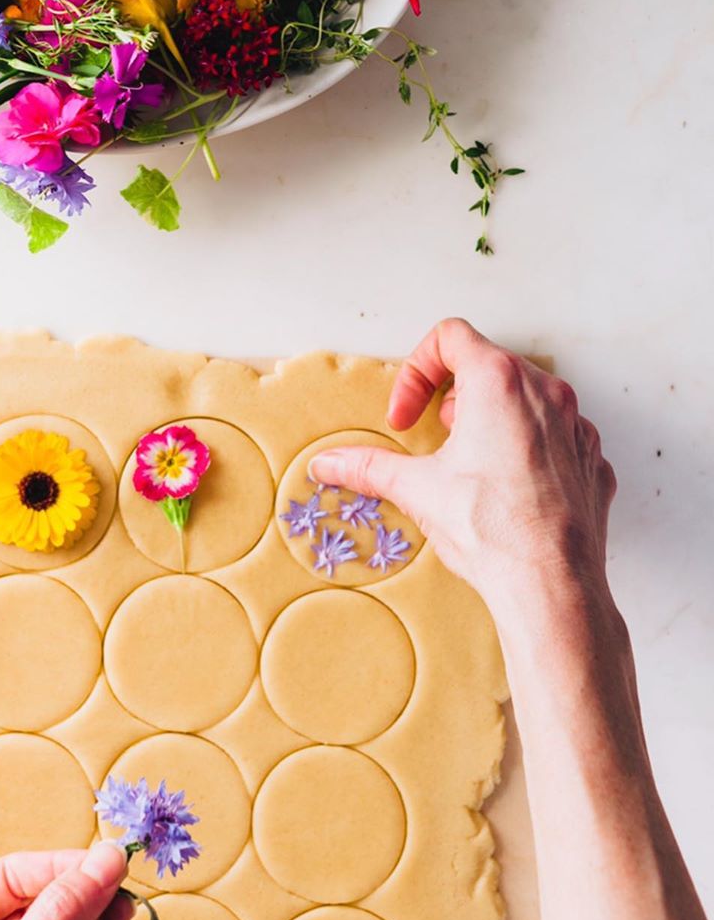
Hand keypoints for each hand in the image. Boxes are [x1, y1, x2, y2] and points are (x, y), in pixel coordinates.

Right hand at [309, 318, 616, 622]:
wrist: (551, 583)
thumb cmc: (492, 529)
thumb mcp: (416, 489)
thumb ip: (367, 467)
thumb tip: (328, 463)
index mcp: (498, 383)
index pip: (450, 336)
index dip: (417, 370)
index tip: (408, 415)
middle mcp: (544, 392)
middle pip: (489, 363)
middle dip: (452, 396)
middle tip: (436, 436)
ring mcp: (576, 425)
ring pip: (526, 397)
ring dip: (491, 418)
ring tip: (471, 462)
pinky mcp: (591, 458)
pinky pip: (556, 435)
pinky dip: (527, 448)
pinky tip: (507, 488)